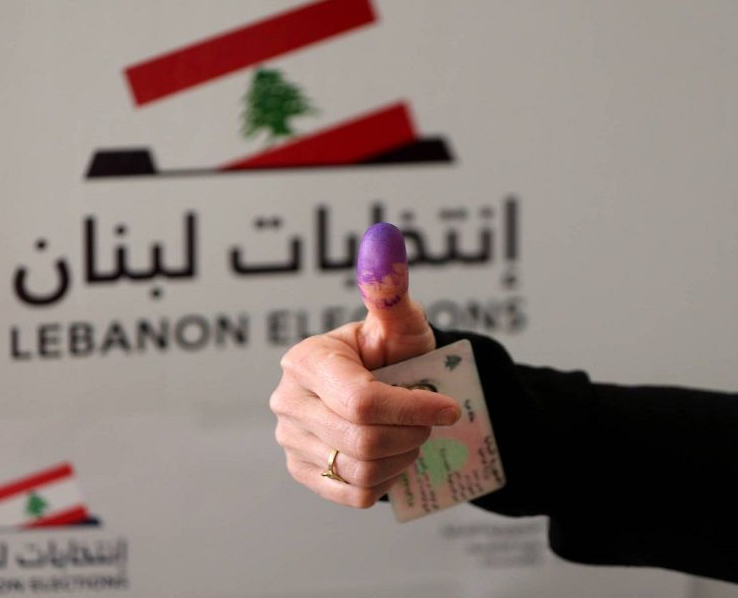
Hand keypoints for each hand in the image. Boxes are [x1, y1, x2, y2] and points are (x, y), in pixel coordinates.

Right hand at [270, 223, 460, 507]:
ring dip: (402, 457)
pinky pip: (355, 493)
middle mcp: (288, 400)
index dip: (413, 408)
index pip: (362, 401)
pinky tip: (391, 455)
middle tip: (430, 421)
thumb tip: (386, 243)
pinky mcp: (303, 472)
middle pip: (363, 440)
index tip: (449, 408)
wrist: (382, 387)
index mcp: (306, 360)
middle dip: (411, 434)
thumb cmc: (392, 353)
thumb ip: (391, 289)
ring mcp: (290, 440)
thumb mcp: (400, 324)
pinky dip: (385, 480)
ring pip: (362, 470)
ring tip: (410, 434)